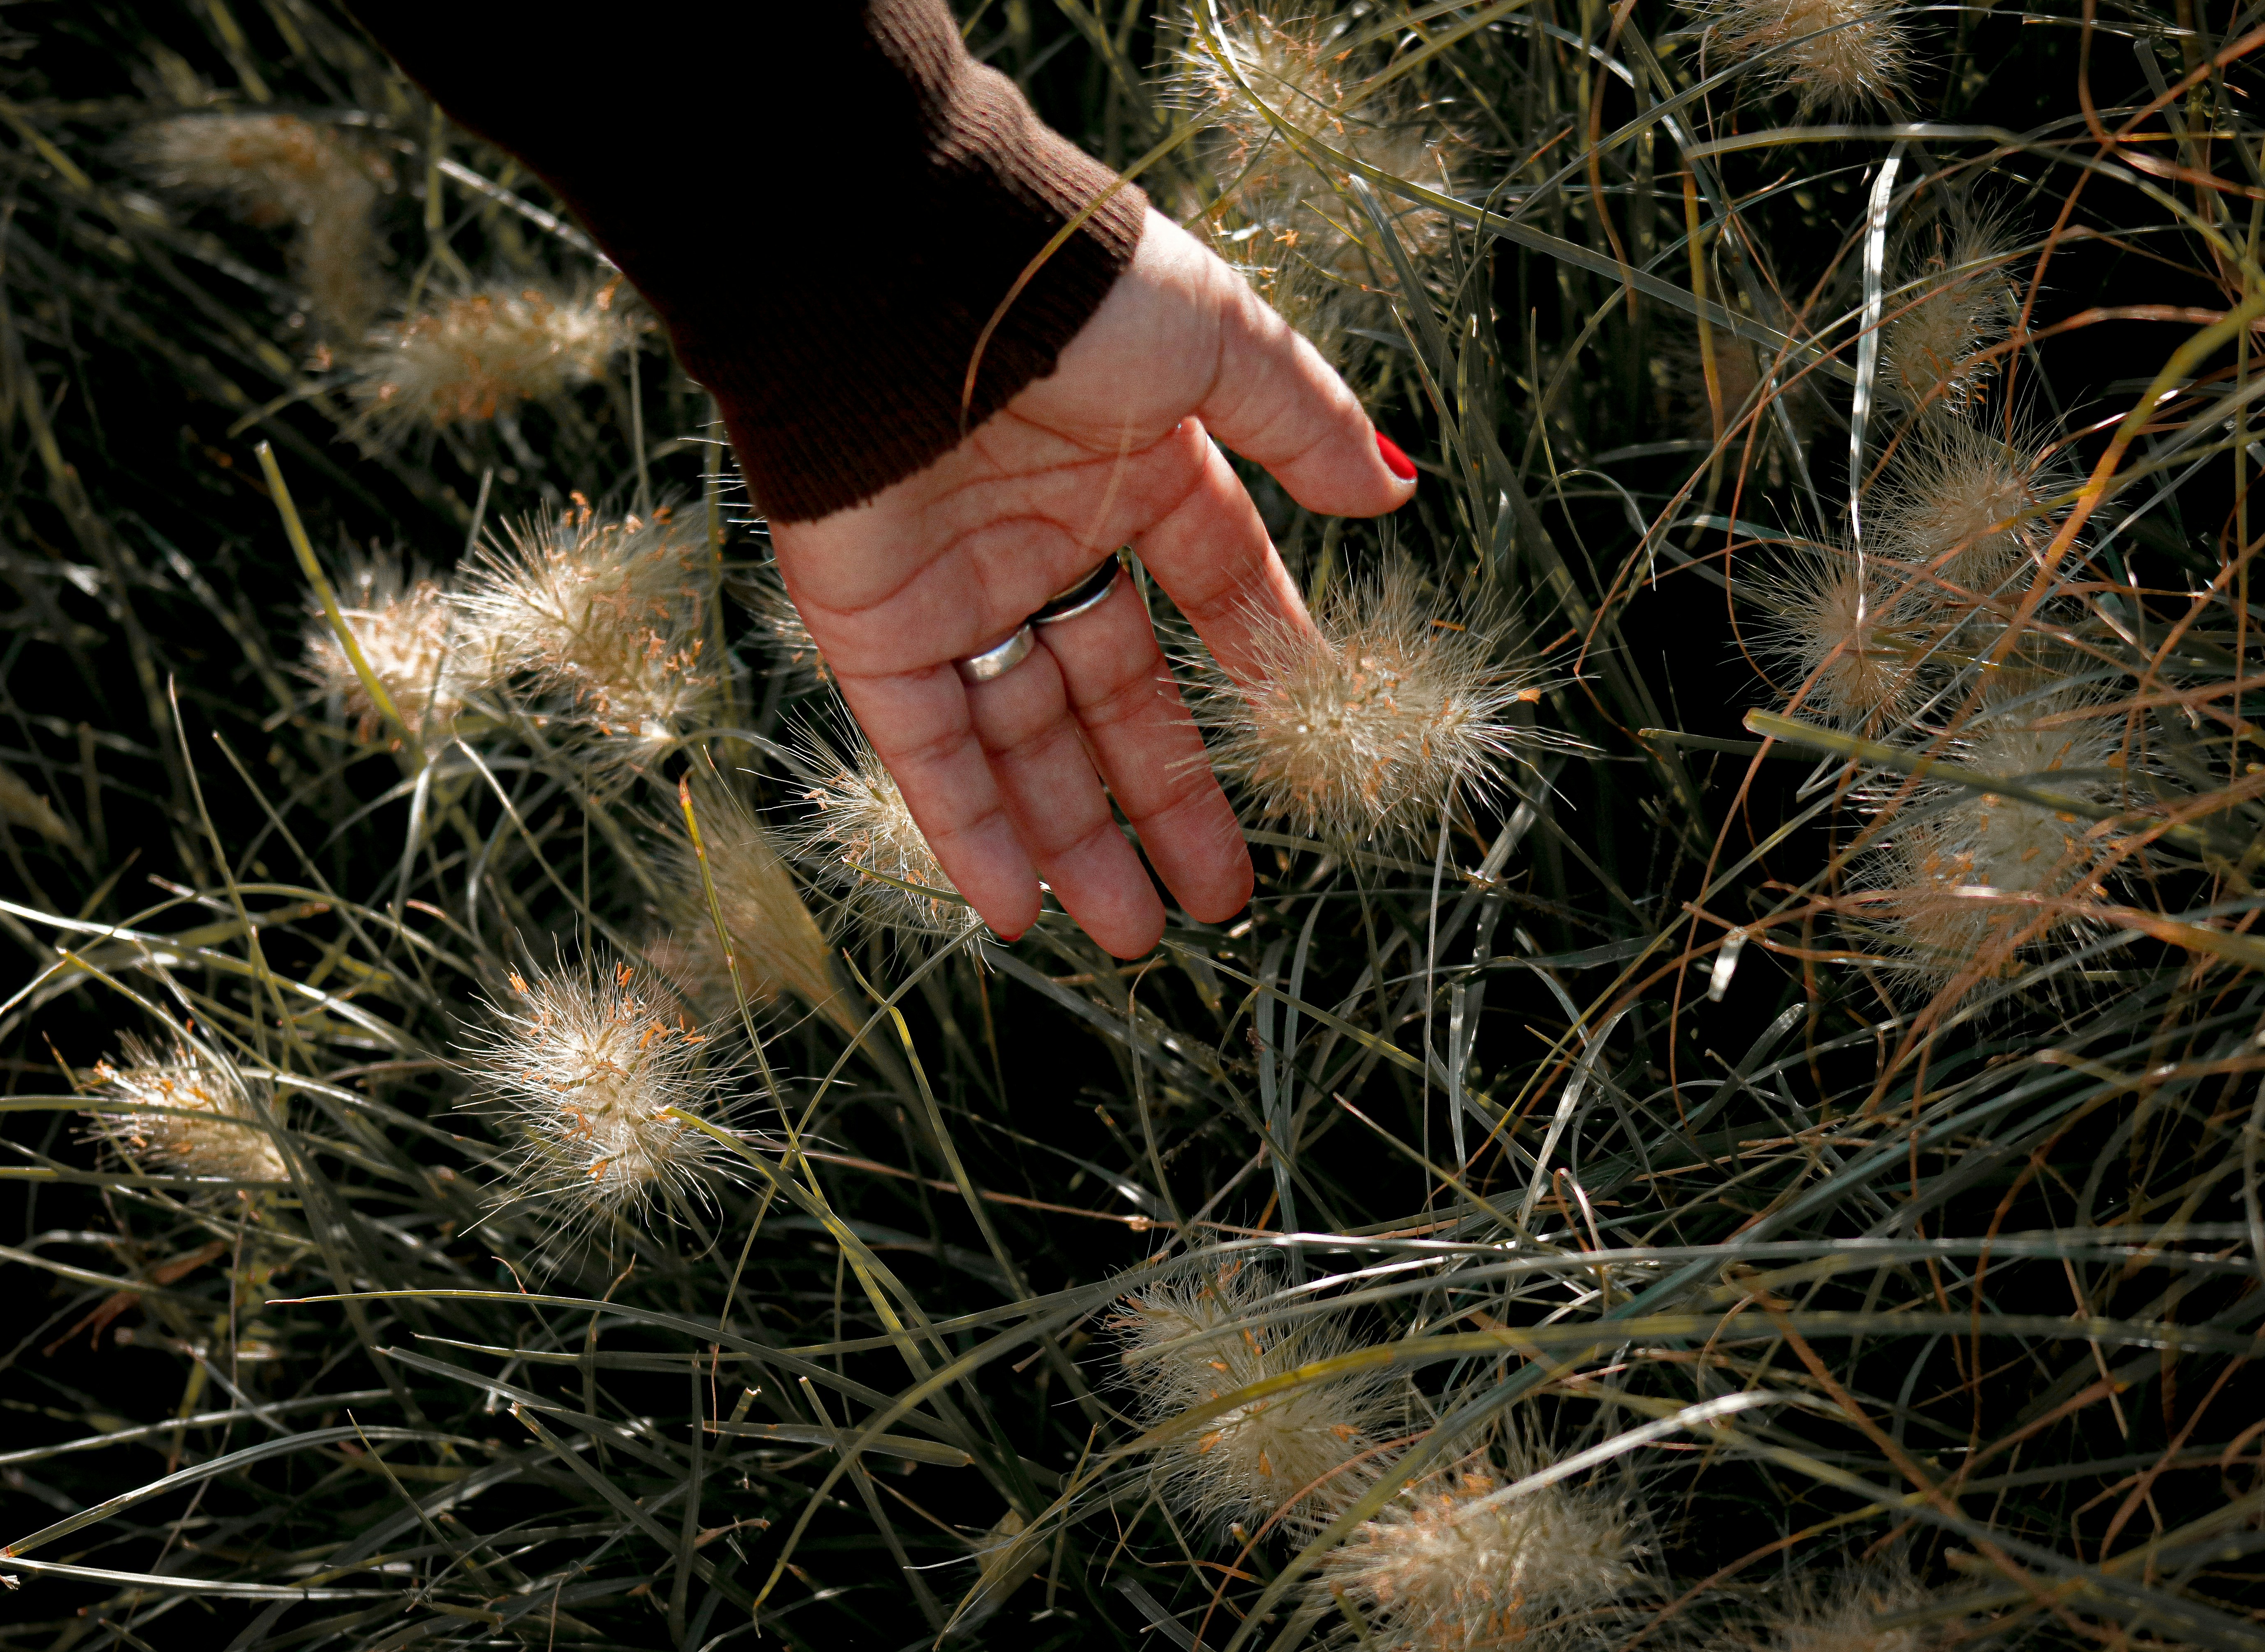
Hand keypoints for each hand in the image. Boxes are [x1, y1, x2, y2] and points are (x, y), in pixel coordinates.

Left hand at [771, 208, 1414, 958]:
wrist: (893, 273)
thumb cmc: (1066, 293)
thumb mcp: (1218, 342)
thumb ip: (1303, 420)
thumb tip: (1393, 489)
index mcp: (1133, 470)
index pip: (1211, 593)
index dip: (1258, 675)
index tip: (1302, 758)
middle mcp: (1046, 539)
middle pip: (1118, 699)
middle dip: (1168, 800)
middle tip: (1221, 899)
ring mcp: (956, 590)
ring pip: (1025, 744)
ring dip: (1076, 843)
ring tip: (1133, 936)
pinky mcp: (871, 628)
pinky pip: (925, 752)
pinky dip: (969, 833)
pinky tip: (1018, 913)